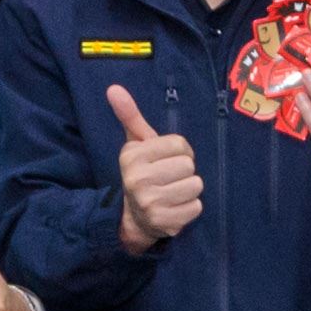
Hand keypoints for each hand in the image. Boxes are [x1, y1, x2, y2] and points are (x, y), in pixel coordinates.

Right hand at [105, 82, 206, 250]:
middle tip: (171, 178)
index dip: (180, 151)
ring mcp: (150, 202)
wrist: (134, 217)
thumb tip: (113, 88)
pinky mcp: (164, 222)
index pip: (179, 144)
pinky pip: (197, 206)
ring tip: (174, 192)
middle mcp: (138, 179)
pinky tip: (176, 207)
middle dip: (185, 171)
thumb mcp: (136, 144)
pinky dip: (191, 207)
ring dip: (190, 189)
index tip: (168, 159)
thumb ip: (130, 116)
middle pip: (188, 165)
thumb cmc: (143, 173)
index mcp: (132, 156)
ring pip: (196, 185)